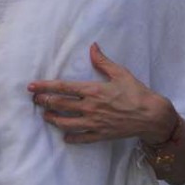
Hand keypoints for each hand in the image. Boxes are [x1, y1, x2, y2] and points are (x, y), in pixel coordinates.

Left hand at [27, 42, 178, 143]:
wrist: (152, 116)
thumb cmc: (136, 92)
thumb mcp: (120, 72)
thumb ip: (103, 61)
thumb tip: (92, 46)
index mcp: (92, 90)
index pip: (63, 87)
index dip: (45, 86)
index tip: (32, 86)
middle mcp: (89, 107)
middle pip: (60, 104)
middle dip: (44, 101)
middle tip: (34, 100)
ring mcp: (93, 123)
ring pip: (66, 123)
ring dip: (53, 119)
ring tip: (45, 116)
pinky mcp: (100, 135)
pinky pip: (81, 138)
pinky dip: (71, 138)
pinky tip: (65, 137)